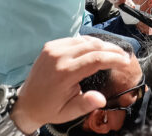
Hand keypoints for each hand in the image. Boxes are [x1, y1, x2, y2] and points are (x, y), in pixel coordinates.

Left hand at [11, 37, 131, 133]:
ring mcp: (53, 48)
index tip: (126, 61)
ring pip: (85, 40)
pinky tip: (97, 48)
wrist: (26, 103)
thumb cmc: (50, 109)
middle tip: (124, 55)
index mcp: (65, 73)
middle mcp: (59, 56)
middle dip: (112, 49)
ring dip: (101, 44)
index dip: (114, 58)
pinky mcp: (50, 45)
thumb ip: (86, 104)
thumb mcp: (69, 112)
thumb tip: (102, 99)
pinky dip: (88, 43)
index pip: (96, 59)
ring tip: (113, 51)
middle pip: (93, 46)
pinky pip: (74, 39)